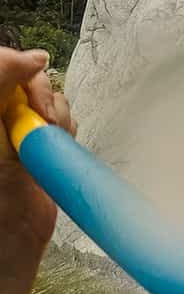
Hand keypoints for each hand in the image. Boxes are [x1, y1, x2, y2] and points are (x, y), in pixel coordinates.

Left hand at [0, 48, 74, 255]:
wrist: (12, 235)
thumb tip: (35, 57)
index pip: (4, 65)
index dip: (19, 69)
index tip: (32, 98)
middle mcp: (2, 113)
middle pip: (29, 78)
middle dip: (42, 97)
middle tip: (44, 123)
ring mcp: (21, 129)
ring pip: (50, 99)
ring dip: (57, 116)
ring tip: (50, 141)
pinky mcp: (43, 145)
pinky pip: (64, 122)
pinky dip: (67, 130)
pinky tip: (59, 147)